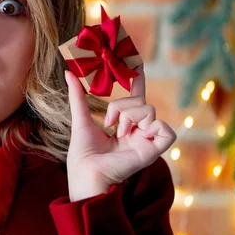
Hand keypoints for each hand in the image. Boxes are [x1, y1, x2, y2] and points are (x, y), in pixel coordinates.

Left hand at [64, 65, 176, 200]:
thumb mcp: (80, 119)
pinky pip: (166, 130)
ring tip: (118, 133)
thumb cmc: (82, 154)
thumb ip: (77, 96)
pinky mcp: (153, 151)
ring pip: (150, 110)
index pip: (136, 97)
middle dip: (121, 106)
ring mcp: (147, 141)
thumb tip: (68, 71)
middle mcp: (138, 132)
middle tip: (109, 122)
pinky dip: (151, 127)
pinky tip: (133, 135)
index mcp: (124, 125)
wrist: (86, 173)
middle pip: (140, 101)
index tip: (137, 61)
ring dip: (129, 117)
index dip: (137, 79)